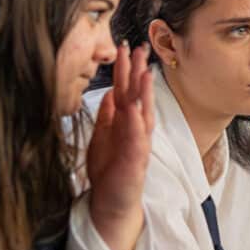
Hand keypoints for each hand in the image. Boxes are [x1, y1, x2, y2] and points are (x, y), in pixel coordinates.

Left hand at [86, 44, 154, 249]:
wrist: (112, 204)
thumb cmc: (109, 171)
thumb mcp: (104, 137)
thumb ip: (108, 116)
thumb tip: (109, 93)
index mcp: (126, 123)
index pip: (126, 91)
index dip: (125, 69)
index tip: (124, 46)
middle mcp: (136, 131)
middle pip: (138, 96)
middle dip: (139, 73)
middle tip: (140, 48)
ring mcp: (138, 145)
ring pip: (143, 114)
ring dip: (144, 93)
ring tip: (144, 73)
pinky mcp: (134, 162)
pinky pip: (136, 139)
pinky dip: (135, 123)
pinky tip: (134, 108)